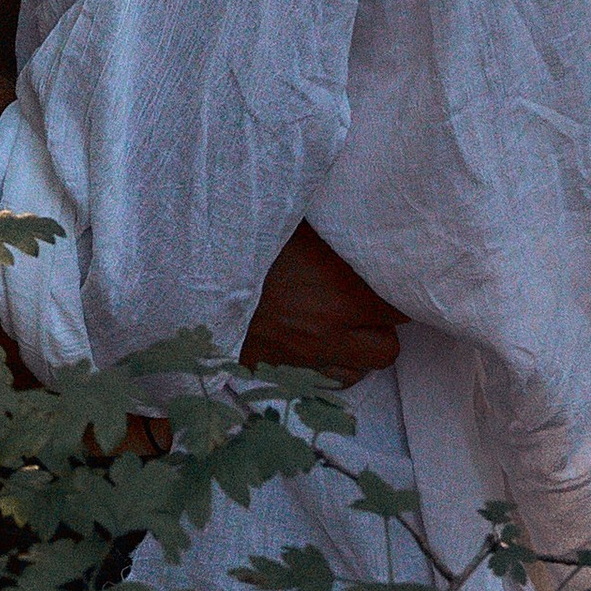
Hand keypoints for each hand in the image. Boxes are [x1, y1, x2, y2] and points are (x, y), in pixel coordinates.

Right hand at [241, 220, 402, 381]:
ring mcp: (305, 360)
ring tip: (340, 327)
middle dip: (380, 326)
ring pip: (358, 372)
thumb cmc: (246, 243)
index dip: (398, 289)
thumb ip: (335, 227)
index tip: (391, 279)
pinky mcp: (280, 375)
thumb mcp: (297, 224)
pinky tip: (317, 346)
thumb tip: (362, 205)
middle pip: (388, 347)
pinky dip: (328, 368)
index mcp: (342, 291)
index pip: (400, 303)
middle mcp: (331, 332)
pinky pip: (323, 385)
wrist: (189, 277)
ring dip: (356, 351)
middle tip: (365, 304)